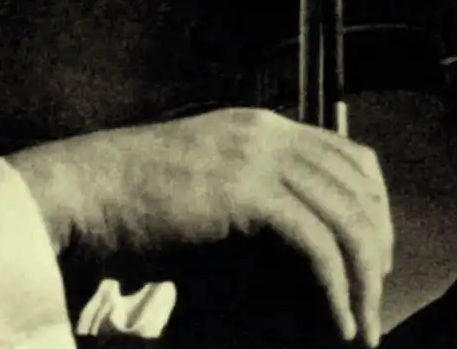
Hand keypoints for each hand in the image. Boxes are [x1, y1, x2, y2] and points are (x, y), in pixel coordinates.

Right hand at [10, 107, 392, 345]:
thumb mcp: (205, 186)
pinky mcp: (247, 191)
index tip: (372, 259)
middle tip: (374, 300)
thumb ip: (251, 200)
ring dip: (362, 280)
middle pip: (358, 185)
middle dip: (376, 247)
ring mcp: (258, 156)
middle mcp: (268, 132)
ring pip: (345, 215)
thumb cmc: (131, 201)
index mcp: (260, 127)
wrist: (80, 194)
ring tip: (363, 328)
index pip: (346, 155)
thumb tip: (294, 250)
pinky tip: (337, 324)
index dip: (372, 207)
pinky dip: (334, 288)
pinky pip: (315, 243)